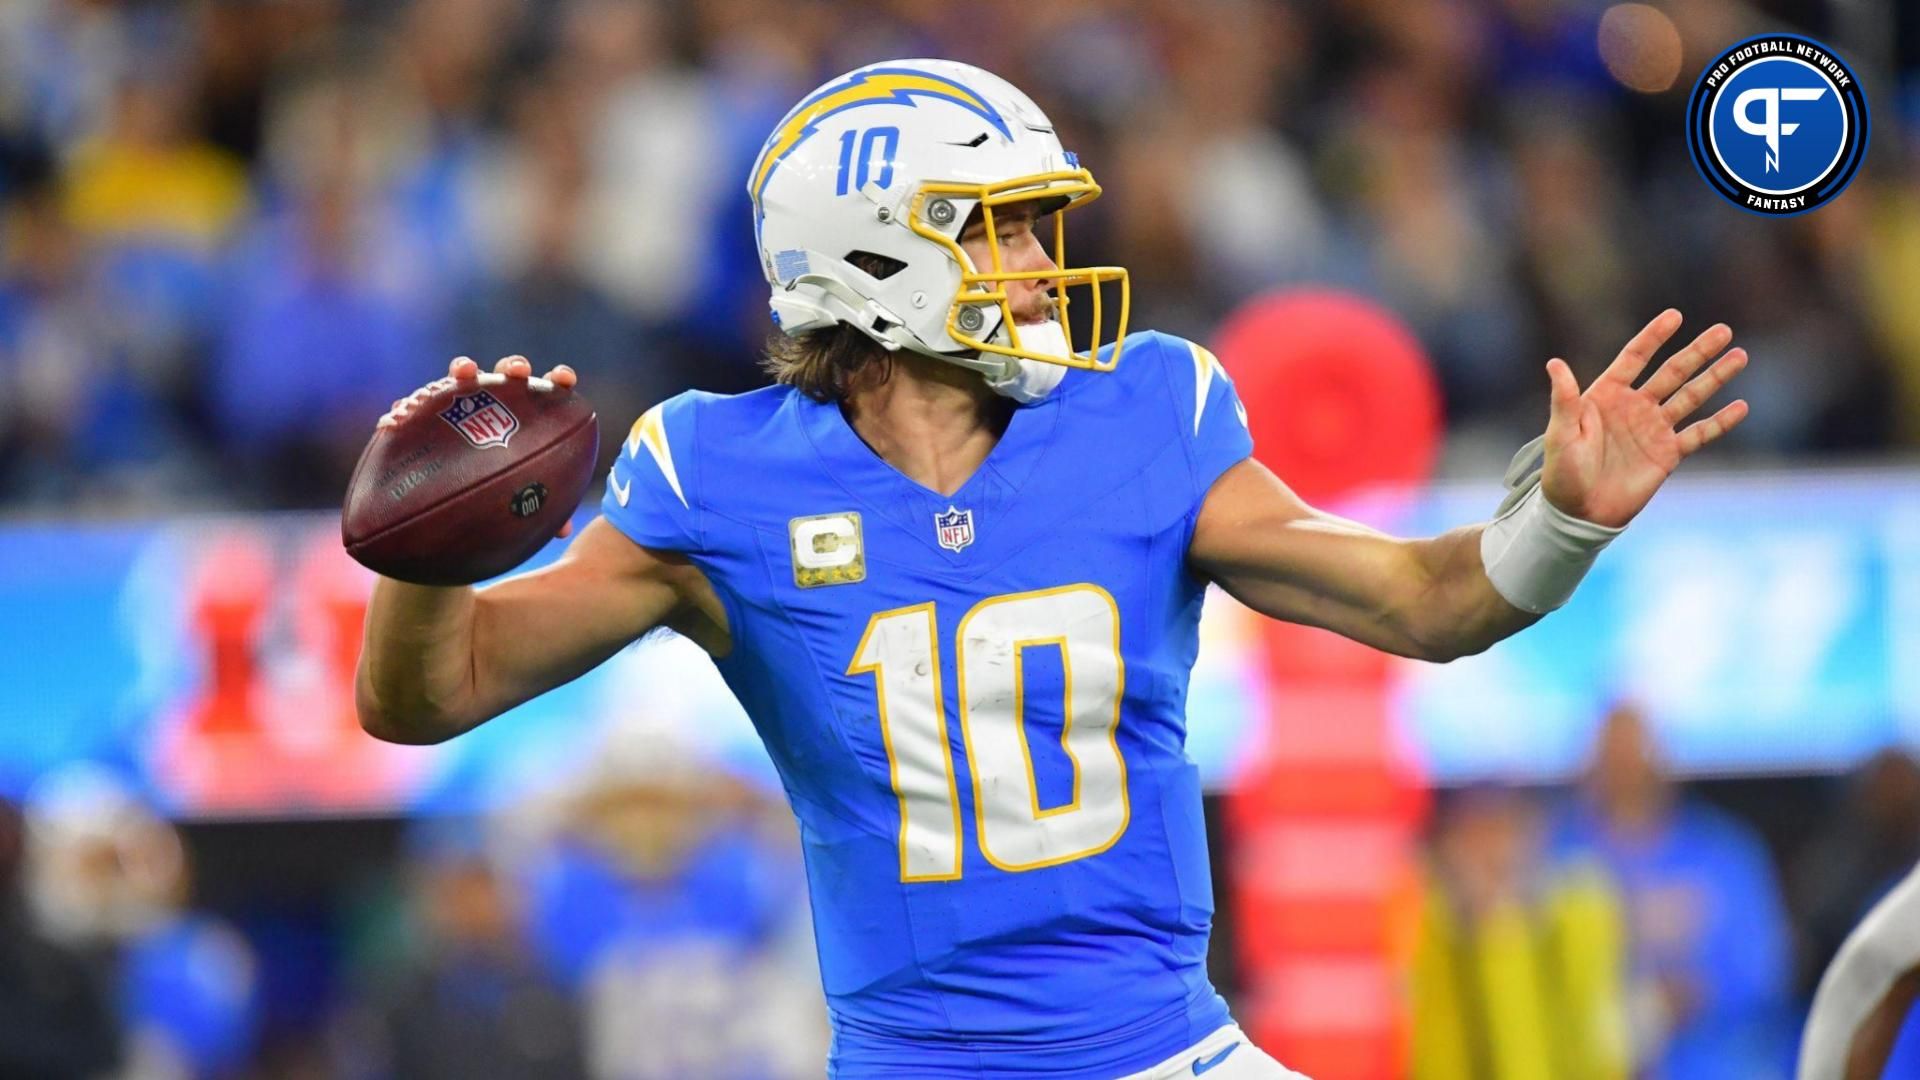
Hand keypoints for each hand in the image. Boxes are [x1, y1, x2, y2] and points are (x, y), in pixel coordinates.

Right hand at [377, 354, 581, 535]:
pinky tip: (395, 420)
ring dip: (464, 368)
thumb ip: (544, 511)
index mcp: (527, 414)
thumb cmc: (503, 494)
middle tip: (518, 372)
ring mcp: (461, 401)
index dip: (558, 379)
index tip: (565, 379)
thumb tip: (563, 531)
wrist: (457, 498)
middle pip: (508, 374)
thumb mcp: (524, 503)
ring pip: (463, 375)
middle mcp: (497, 401)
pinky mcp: (426, 412)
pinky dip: (405, 408)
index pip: (548, 390)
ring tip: (464, 372)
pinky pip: (414, 406)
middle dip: (514, 367)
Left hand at [1539, 310, 1748, 527]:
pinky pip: (1699, 434)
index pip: (1634, 358)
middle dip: (1697, 352)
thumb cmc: (1562, 473)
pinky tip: (1741, 407)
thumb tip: (1554, 363)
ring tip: (1740, 356)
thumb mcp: (1560, 434)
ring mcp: (1653, 429)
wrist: (1580, 513)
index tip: (1676, 316)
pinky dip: (1720, 422)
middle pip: (1672, 372)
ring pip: (1691, 396)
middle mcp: (1634, 406)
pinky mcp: (1668, 454)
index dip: (1654, 337)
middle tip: (1723, 330)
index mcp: (1606, 395)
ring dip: (1715, 377)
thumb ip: (1564, 399)